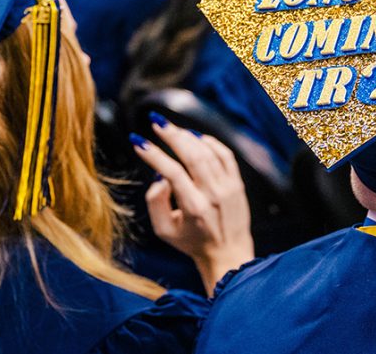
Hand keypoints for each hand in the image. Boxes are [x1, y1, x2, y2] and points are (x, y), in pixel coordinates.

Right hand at [131, 115, 253, 294]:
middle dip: (172, 135)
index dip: (153, 155)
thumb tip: (159, 176)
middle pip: (192, 155)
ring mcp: (228, 187)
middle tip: (155, 122)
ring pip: (208, 152)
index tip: (138, 141)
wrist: (228, 253)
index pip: (172, 173)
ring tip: (172, 129)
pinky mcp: (238, 184)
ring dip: (189, 136)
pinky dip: (211, 143)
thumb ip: (155, 202)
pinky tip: (196, 137)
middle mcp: (213, 195)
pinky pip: (226, 155)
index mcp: (194, 207)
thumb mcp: (164, 230)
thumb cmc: (191, 241)